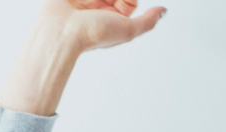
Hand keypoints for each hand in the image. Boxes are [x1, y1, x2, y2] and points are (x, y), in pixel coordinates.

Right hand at [0, 0, 164, 115]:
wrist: (61, 32)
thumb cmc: (91, 34)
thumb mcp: (128, 30)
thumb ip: (148, 21)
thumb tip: (163, 11)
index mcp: (115, 19)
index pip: (130, 1)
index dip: (128, 0)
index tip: (119, 3)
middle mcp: (102, 9)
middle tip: (103, 3)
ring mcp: (87, 1)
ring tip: (93, 3)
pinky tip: (87, 0)